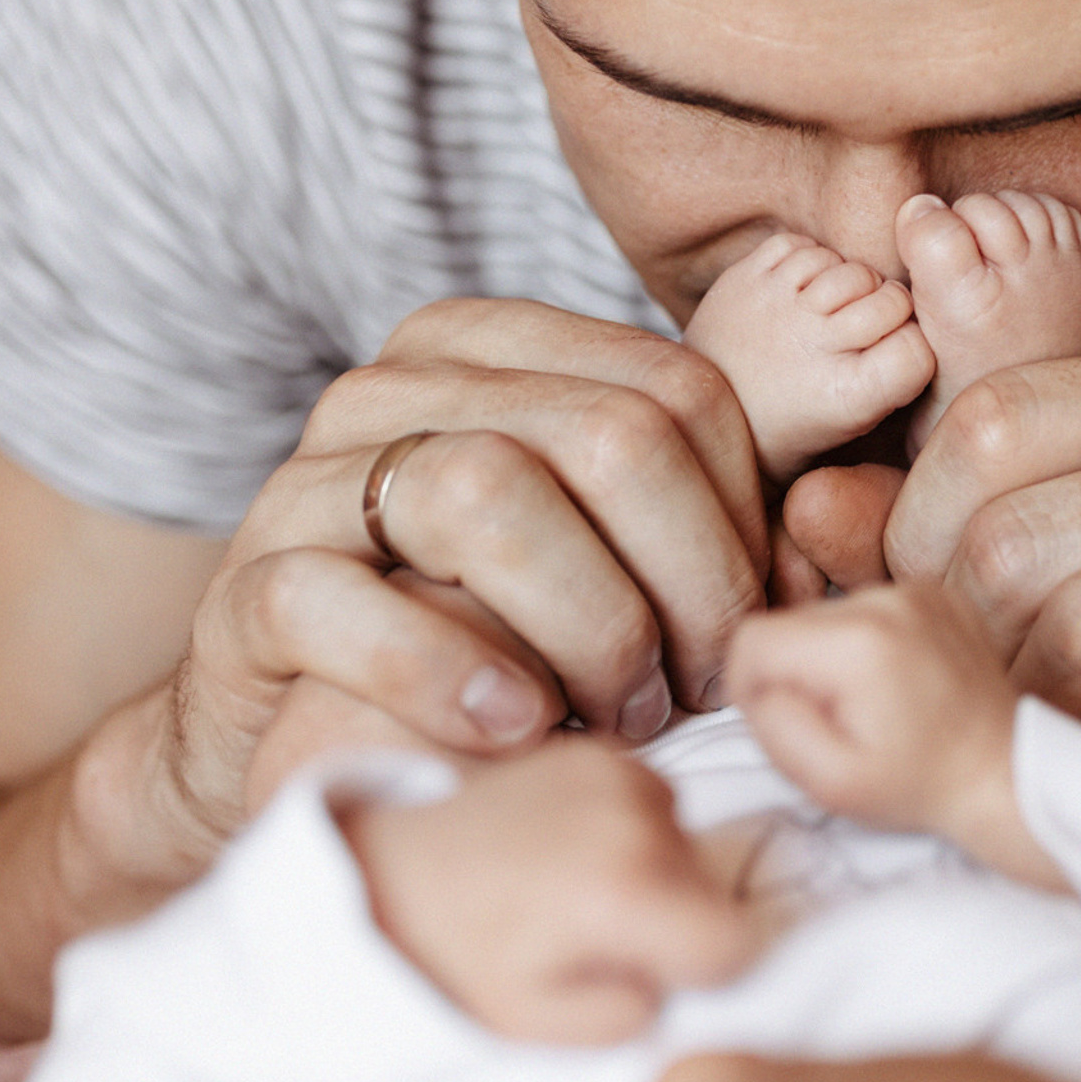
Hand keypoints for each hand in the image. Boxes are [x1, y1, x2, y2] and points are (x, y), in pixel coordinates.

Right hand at [141, 300, 769, 862]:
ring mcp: (306, 481)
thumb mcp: (594, 556)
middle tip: (693, 692)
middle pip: (605, 436)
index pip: (677, 392)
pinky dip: (447, 671)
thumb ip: (695, 515)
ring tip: (612, 715)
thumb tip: (835, 534)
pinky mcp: (245, 591)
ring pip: (486, 494)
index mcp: (492, 347)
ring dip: (586, 624)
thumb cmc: (481, 644)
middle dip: (684, 581)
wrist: (292, 734)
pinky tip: (510, 727)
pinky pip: (345, 601)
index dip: (742, 523)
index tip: (745, 633)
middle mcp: (394, 388)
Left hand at [341, 737, 763, 1044]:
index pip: (737, 944)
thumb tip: (680, 982)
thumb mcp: (540, 1026)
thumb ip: (631, 1017)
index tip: (649, 973)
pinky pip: (657, 802)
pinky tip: (573, 848)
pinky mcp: (598, 750)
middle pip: (713, 892)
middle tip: (595, 935)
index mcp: (623, 894)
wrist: (391, 874)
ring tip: (578, 890)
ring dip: (656, 873)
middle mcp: (634, 820)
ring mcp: (618, 773)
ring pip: (690, 845)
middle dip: (675, 922)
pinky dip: (631, 828)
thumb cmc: (463, 961)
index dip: (705, 973)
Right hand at [724, 583, 1063, 886]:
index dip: (750, 687)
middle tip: (839, 721)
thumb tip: (751, 680)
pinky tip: (898, 682)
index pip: (751, 638)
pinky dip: (867, 643)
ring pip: (824, 615)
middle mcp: (887, 600)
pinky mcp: (934, 592)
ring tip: (874, 704)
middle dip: (795, 673)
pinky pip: (866, 608)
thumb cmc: (916, 787)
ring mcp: (916, 591)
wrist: (1003, 774)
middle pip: (787, 623)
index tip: (784, 722)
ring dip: (831, 658)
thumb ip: (771, 725)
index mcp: (857, 645)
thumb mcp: (828, 781)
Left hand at [789, 348, 1080, 917]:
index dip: (915, 537)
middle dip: (968, 657)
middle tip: (988, 725)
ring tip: (1058, 764)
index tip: (930, 621)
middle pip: (1026, 538)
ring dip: (1041, 731)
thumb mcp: (1069, 587)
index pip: (995, 420)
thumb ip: (939, 535)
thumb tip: (809, 508)